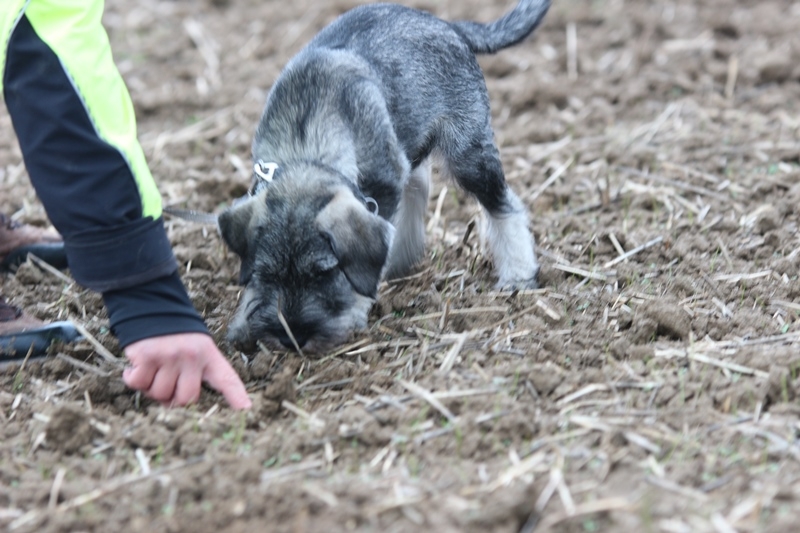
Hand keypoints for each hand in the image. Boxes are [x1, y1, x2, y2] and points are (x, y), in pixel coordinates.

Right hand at [122, 333, 251, 408]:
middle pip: (186, 399)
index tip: (246, 410)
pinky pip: (138, 384)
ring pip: (159, 394)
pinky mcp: (147, 355)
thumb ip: (190, 375)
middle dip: (173, 399)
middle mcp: (192, 356)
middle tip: (166, 385)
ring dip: (151, 388)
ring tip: (152, 370)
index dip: (236, 396)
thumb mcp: (195, 347)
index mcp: (208, 354)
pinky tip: (134, 368)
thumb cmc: (174, 335)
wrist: (150, 305)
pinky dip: (133, 379)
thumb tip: (172, 404)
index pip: (226, 378)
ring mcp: (169, 356)